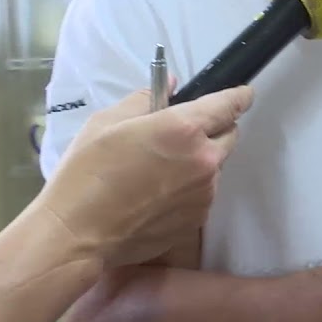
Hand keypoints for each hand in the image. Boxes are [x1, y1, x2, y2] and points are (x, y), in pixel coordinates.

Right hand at [33, 84, 253, 267]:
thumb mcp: (107, 122)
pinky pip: (202, 195)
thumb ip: (145, 100)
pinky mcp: (197, 219)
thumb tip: (172, 86)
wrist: (77, 234)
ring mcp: (204, 193)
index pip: (229, 105)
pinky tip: (157, 195)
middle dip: (216, 129)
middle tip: (186, 133)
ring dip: (200, 162)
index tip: (244, 95)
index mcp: (184, 129)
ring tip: (161, 170)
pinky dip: (190, 189)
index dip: (239, 97)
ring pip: (215, 167)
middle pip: (229, 135)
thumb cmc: (86, 173)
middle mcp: (203, 159)